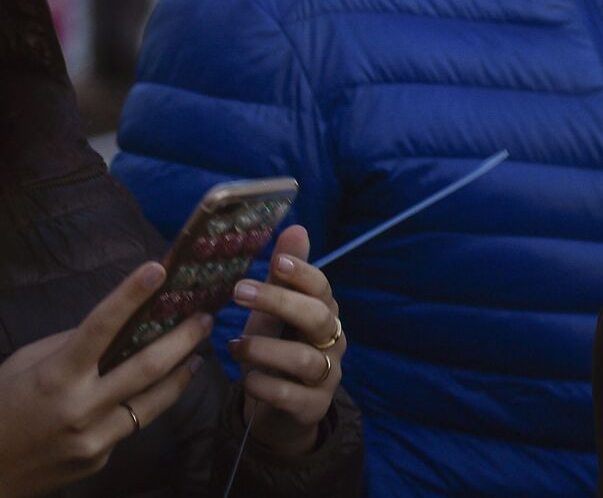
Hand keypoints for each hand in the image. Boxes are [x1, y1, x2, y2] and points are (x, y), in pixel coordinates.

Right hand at [0, 264, 208, 497]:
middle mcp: (80, 407)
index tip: (158, 269)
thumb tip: (115, 328)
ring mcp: (93, 438)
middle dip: (183, 339)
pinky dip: (144, 406)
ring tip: (198, 354)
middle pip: (147, 367)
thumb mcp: (25, 367)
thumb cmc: (1, 406)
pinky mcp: (100, 459)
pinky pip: (130, 427)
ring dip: (181, 376)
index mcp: (56, 376)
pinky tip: (156, 392)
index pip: (99, 328)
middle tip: (206, 318)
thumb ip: (69, 347)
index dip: (129, 296)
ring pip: (154, 402)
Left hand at [228, 226, 343, 455]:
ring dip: (266, 350)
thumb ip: (283, 278)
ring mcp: (327, 376)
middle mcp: (332, 341)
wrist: (279, 410)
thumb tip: (296, 227)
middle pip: (319, 318)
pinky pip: (294, 396)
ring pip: (306, 359)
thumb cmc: (275, 351)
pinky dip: (267, 387)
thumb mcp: (273, 314)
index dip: (303, 274)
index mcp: (323, 313)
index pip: (322, 288)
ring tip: (235, 346)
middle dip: (280, 303)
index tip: (277, 261)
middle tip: (239, 292)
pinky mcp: (314, 407)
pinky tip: (247, 380)